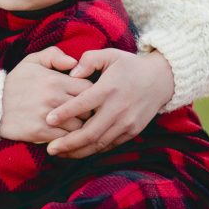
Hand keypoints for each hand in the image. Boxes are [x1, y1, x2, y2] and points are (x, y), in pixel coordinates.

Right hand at [0, 47, 91, 142]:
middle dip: (89, 111)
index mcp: (55, 80)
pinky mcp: (42, 133)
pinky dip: (70, 137)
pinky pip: (67, 138)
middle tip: (86, 112)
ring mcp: (49, 117)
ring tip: (78, 124)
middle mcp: (54, 98)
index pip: (89, 87)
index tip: (86, 96)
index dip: (91, 92)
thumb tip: (74, 63)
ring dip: (81, 126)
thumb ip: (54, 55)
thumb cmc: (15, 82)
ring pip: (80, 125)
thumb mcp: (31, 61)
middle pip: (88, 108)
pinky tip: (67, 134)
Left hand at [45, 49, 173, 157]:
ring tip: (59, 154)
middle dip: (68, 143)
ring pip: (99, 143)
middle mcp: (118, 109)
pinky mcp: (132, 132)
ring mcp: (126, 123)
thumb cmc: (129, 66)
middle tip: (49, 149)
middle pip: (90, 132)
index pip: (83, 104)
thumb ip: (88, 60)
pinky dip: (93, 150)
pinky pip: (109, 145)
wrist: (161, 80)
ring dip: (78, 151)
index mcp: (109, 89)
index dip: (65, 113)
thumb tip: (71, 73)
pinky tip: (77, 152)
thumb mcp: (109, 54)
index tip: (48, 119)